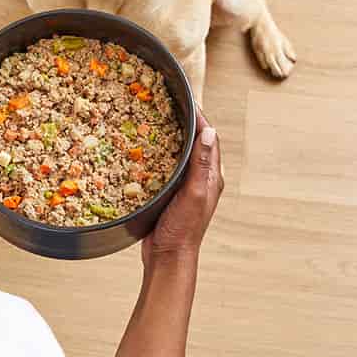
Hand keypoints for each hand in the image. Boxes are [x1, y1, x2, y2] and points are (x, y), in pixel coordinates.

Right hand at [141, 110, 223, 270]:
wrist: (170, 258)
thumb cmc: (183, 229)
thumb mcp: (194, 194)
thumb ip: (201, 165)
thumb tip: (209, 132)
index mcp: (211, 177)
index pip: (209, 138)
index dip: (200, 117)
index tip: (186, 98)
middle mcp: (202, 179)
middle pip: (196, 142)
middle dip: (185, 122)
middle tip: (168, 103)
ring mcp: (187, 186)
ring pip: (181, 153)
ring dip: (172, 136)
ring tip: (156, 119)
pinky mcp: (172, 193)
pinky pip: (168, 166)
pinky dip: (159, 152)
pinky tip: (145, 148)